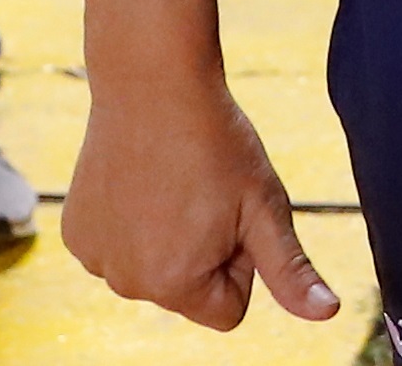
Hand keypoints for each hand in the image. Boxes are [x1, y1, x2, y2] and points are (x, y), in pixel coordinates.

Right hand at [64, 76, 339, 330]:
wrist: (155, 87)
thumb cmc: (219, 145)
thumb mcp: (265, 208)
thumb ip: (291, 271)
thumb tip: (328, 314)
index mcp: (175, 286)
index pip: (228, 309)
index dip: (241, 263)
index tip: (234, 215)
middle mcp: (126, 285)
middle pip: (188, 291)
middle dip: (204, 252)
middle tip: (205, 193)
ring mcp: (94, 259)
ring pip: (153, 268)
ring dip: (169, 237)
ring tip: (174, 182)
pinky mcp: (74, 234)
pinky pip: (119, 247)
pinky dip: (133, 221)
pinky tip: (142, 180)